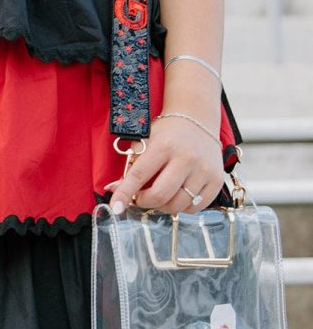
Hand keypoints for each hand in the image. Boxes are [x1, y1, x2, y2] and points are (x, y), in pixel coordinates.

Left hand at [106, 116, 224, 215]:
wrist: (197, 121)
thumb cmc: (166, 133)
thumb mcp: (145, 142)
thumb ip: (130, 165)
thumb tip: (113, 189)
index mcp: (164, 145)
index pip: (139, 174)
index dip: (125, 193)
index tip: (116, 207)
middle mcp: (186, 158)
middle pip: (160, 194)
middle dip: (143, 202)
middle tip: (139, 198)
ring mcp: (204, 170)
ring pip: (178, 204)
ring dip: (162, 207)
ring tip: (157, 196)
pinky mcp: (216, 180)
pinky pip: (196, 207)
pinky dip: (182, 207)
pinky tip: (176, 196)